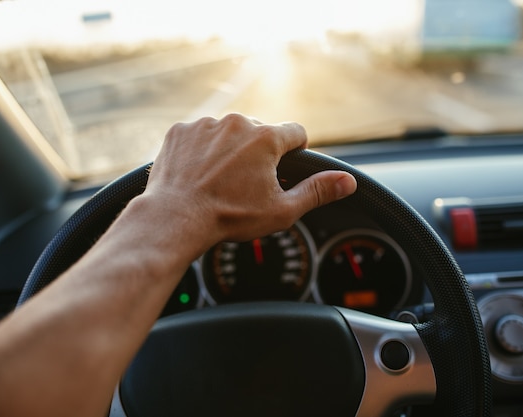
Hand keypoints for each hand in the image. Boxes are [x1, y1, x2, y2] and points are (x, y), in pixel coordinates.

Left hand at [145, 113, 356, 245]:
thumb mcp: (281, 210)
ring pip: (227, 132)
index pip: (296, 133)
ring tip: (218, 180)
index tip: (284, 167)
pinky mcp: (180, 131)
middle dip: (258, 152)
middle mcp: (236, 123)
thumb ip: (317, 191)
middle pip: (260, 131)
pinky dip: (200, 150)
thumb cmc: (228, 217)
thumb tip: (347, 182)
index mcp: (266, 138)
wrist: (175, 219)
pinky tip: (197, 174)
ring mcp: (205, 124)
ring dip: (228, 149)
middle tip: (246, 183)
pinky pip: (198, 135)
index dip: (295, 151)